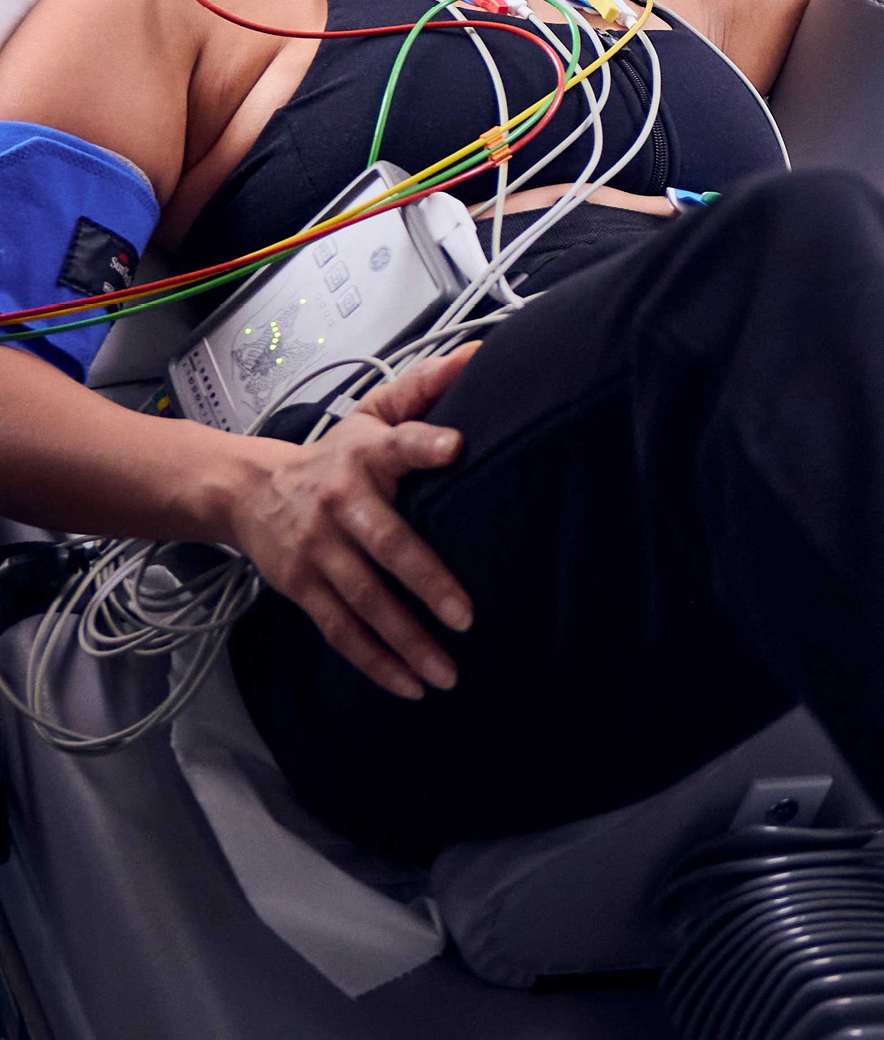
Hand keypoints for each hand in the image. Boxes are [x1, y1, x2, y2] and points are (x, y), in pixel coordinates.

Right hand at [223, 347, 479, 699]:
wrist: (247, 488)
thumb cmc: (335, 452)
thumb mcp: (374, 411)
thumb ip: (426, 386)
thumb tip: (480, 353)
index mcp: (366, 453)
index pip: (398, 441)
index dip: (424, 443)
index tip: (457, 447)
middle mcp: (341, 502)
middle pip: (386, 544)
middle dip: (426, 582)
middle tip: (467, 616)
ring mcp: (318, 550)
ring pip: (363, 601)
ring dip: (404, 641)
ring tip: (445, 672)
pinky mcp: (302, 587)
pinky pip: (340, 631)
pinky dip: (373, 662)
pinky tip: (408, 686)